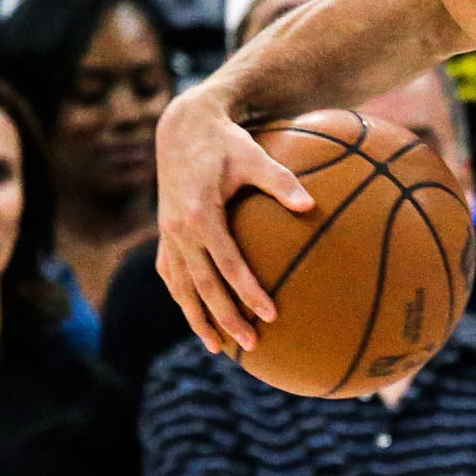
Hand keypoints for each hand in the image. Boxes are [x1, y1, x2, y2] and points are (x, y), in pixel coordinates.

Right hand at [155, 86, 315, 354]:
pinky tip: (197, 317)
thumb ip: (282, 181)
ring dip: (198, 319)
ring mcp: (169, 235)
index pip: (228, 265)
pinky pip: (172, 275)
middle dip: (226, 318)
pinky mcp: (166, 235)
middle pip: (203, 286)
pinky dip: (183, 299)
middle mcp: (179, 231)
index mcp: (201, 215)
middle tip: (252, 344)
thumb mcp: (255, 156)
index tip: (270, 314)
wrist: (183, 128)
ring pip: (181, 288)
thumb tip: (310, 205)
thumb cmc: (227, 141)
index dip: (248, 292)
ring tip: (217, 347)